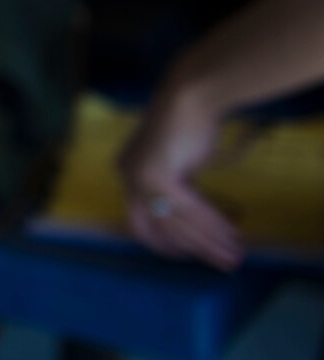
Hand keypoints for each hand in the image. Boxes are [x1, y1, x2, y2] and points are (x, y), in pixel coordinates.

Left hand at [119, 85, 243, 270]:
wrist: (189, 95)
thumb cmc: (188, 124)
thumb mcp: (175, 161)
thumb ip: (175, 186)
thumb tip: (188, 215)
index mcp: (126, 172)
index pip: (141, 221)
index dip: (166, 242)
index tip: (189, 255)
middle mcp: (127, 177)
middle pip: (159, 228)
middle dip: (191, 249)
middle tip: (218, 263)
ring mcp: (139, 177)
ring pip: (178, 223)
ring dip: (208, 242)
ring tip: (233, 255)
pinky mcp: (159, 176)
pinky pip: (191, 210)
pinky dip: (213, 224)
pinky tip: (232, 234)